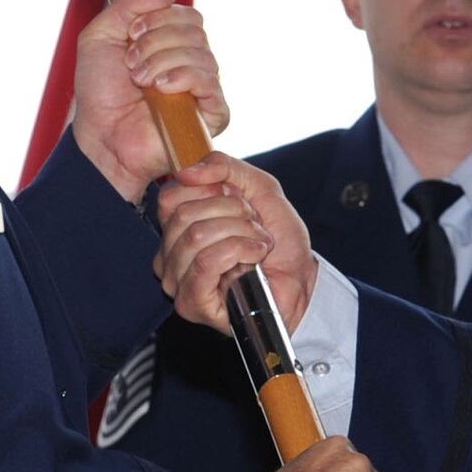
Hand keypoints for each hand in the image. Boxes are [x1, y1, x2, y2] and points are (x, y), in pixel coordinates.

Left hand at [71, 0, 227, 202]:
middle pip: (196, 29)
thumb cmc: (100, 93)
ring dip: (162, 61)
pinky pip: (210, 82)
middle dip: (157, 40)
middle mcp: (193, 63)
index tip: (130, 35)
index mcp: (173, 44)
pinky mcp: (212, 114)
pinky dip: (183, 77)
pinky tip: (161, 88)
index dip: (159, 17)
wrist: (100, 137)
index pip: (187, 14)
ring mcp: (204, 88)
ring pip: (202, 53)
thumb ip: (128, 5)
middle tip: (131, 63)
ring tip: (139, 80)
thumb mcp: (100, 36)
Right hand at [158, 154, 316, 329]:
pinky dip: (239, 252)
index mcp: (177, 227)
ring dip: (241, 233)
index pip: (170, 196)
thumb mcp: (257, 187)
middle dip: (234, 212)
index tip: (241, 202)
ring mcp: (176, 281)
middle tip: (254, 227)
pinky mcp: (190, 303)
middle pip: (184, 214)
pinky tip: (254, 258)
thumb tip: (186, 173)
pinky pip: (206, 263)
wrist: (302, 278)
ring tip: (257, 245)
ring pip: (196, 236)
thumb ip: (223, 167)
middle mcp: (169, 254)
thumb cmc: (279, 239)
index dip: (212, 191)